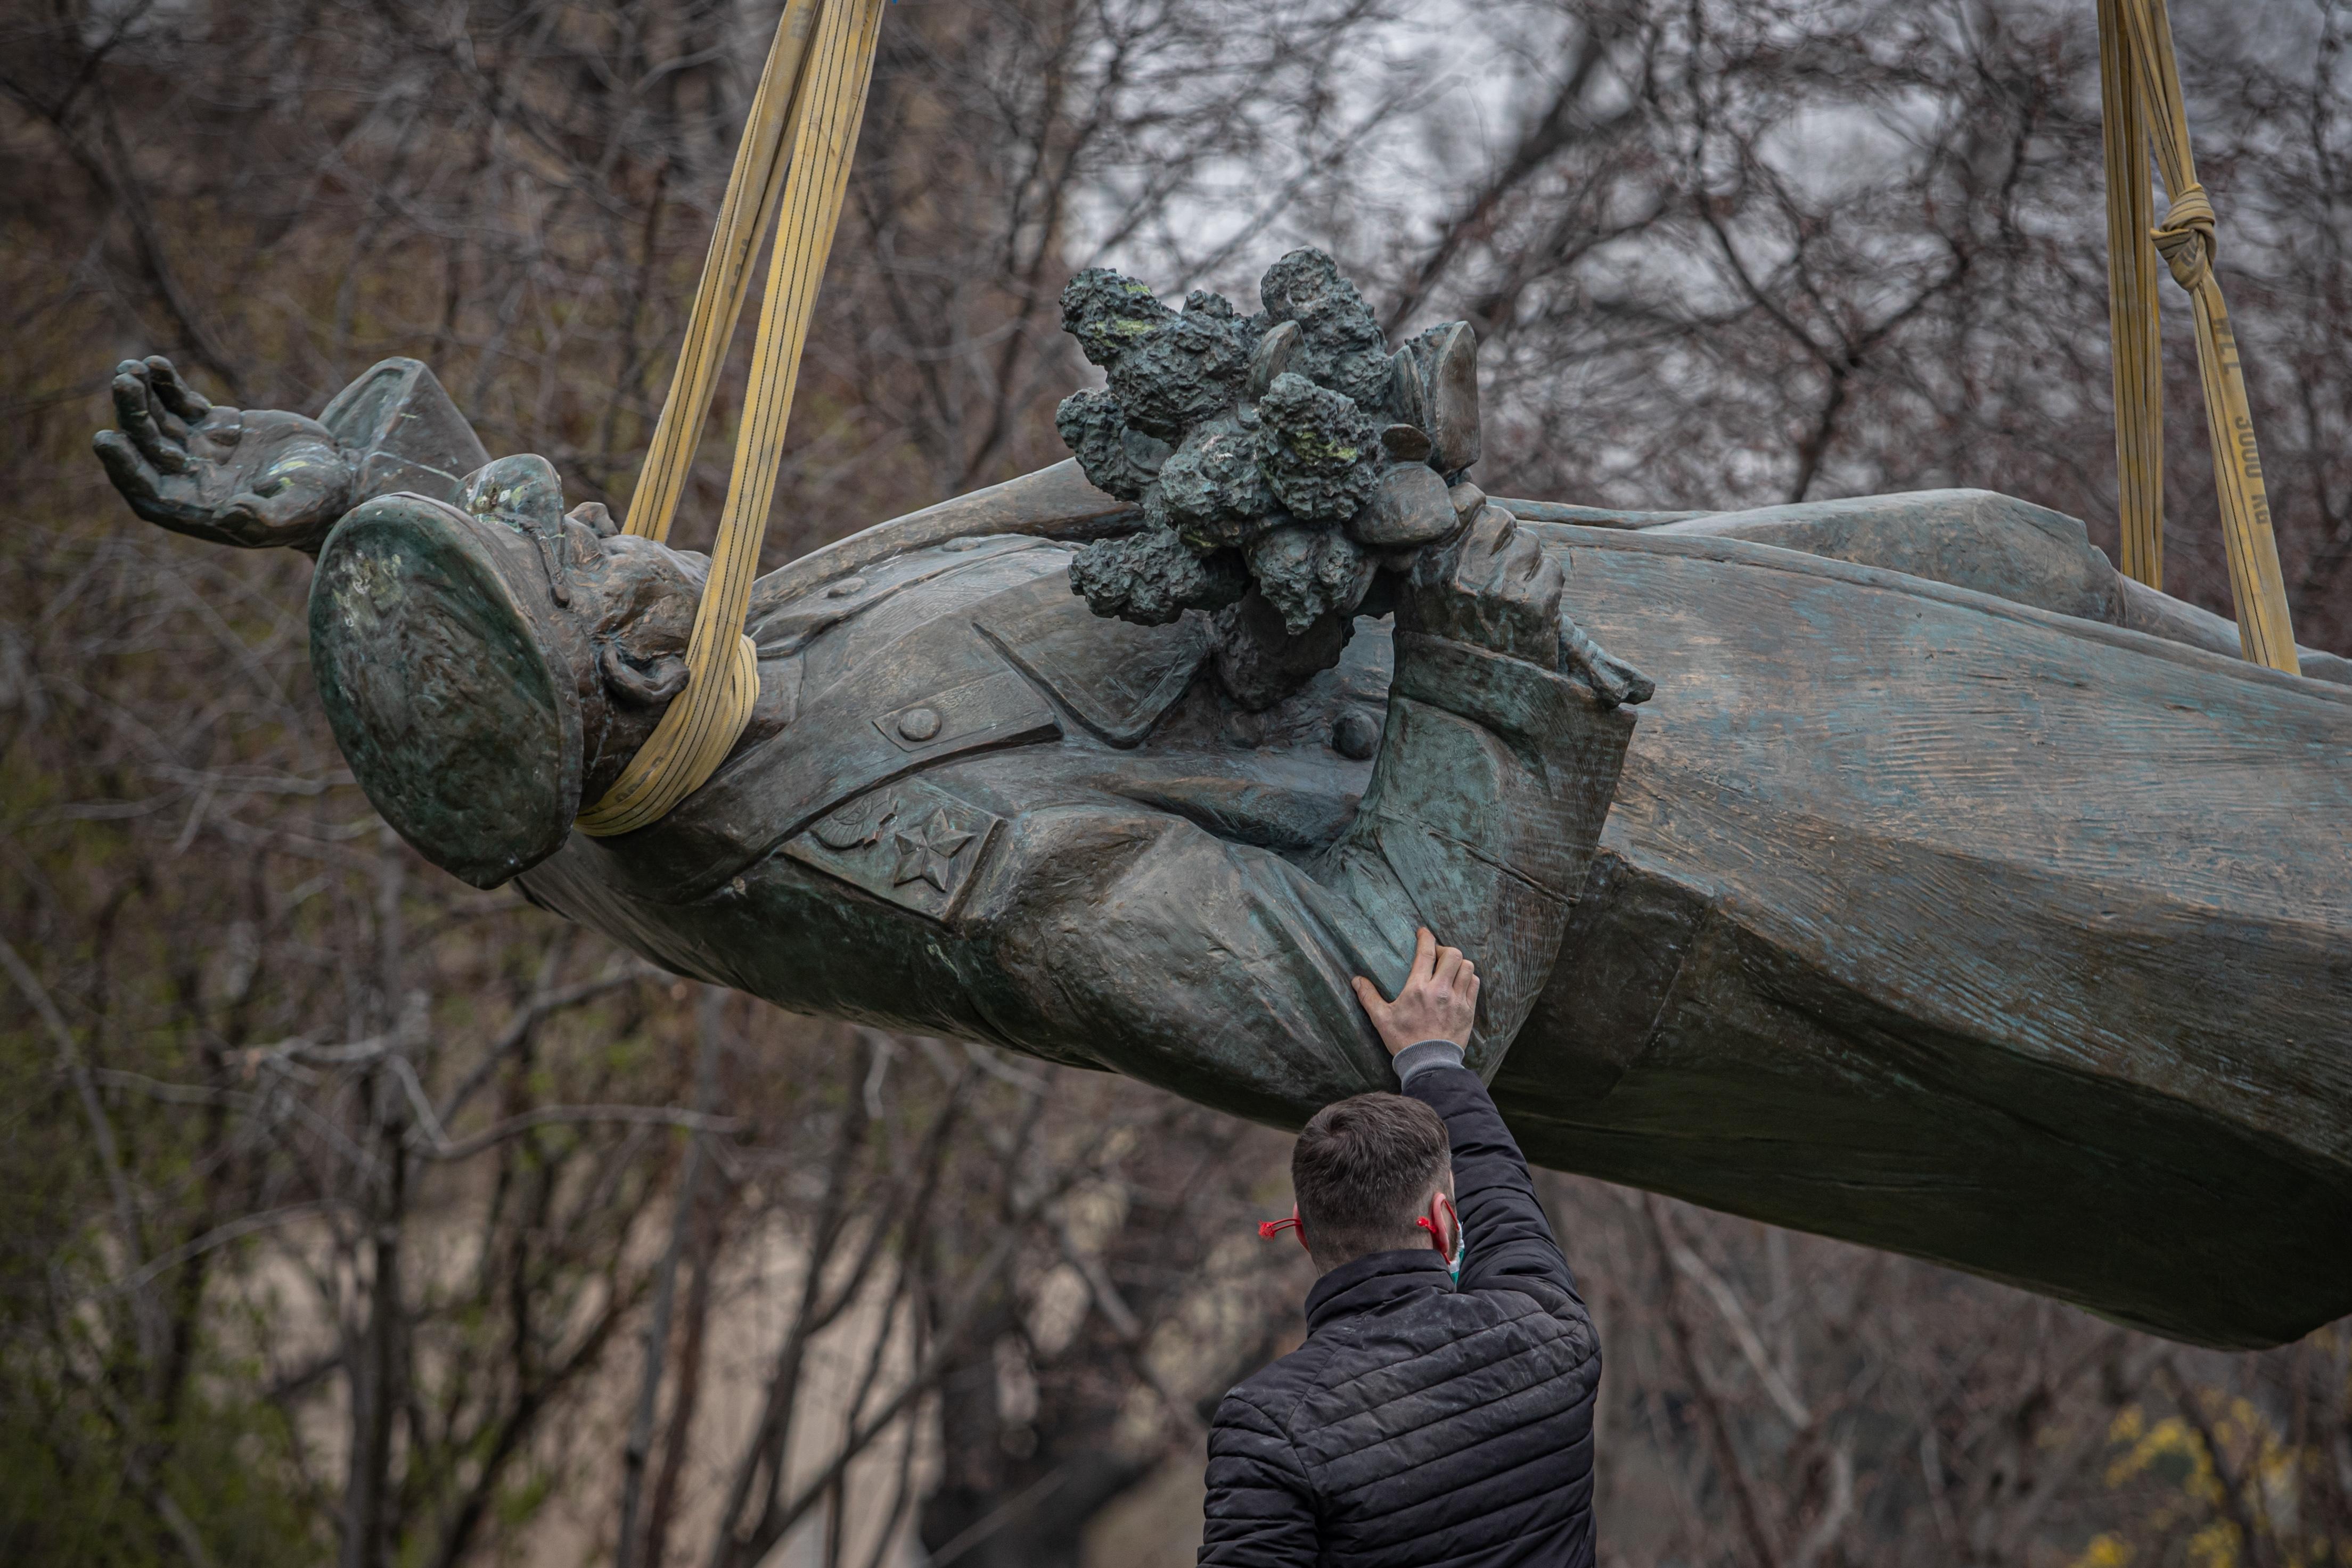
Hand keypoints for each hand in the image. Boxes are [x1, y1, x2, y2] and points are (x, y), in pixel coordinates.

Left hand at [93, 357, 352, 551]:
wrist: (340, 478)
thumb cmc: (321, 503)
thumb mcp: (299, 510)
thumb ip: (266, 518)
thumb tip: (230, 513)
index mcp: (201, 510)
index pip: (148, 491)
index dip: (124, 468)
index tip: (107, 439)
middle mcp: (192, 481)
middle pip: (146, 449)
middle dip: (132, 417)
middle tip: (124, 383)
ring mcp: (201, 451)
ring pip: (157, 423)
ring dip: (141, 396)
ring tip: (131, 368)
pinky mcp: (215, 426)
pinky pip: (180, 404)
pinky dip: (167, 385)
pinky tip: (155, 364)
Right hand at [1351, 928, 1478, 1055]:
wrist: (1429, 1063)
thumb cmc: (1403, 1040)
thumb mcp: (1381, 1019)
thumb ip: (1369, 997)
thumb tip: (1356, 980)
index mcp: (1418, 989)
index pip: (1426, 952)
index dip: (1426, 937)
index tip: (1423, 931)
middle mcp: (1441, 990)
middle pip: (1453, 954)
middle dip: (1445, 950)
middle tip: (1436, 956)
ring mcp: (1457, 1000)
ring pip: (1467, 967)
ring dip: (1458, 964)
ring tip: (1449, 969)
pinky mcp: (1468, 1011)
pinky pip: (1474, 984)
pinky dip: (1468, 978)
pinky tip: (1459, 983)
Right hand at [1408, 502, 1653, 707]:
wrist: (1466, 711)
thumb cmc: (1440, 651)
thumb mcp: (1417, 599)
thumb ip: (1434, 551)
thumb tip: (1464, 500)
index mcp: (1426, 567)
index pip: (1464, 501)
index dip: (1477, 510)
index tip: (1478, 525)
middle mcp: (1459, 573)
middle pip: (1501, 519)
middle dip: (1505, 539)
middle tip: (1499, 570)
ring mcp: (1498, 590)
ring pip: (1530, 543)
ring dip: (1527, 565)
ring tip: (1512, 598)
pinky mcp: (1534, 607)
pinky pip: (1551, 570)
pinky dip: (1546, 589)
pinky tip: (1530, 615)